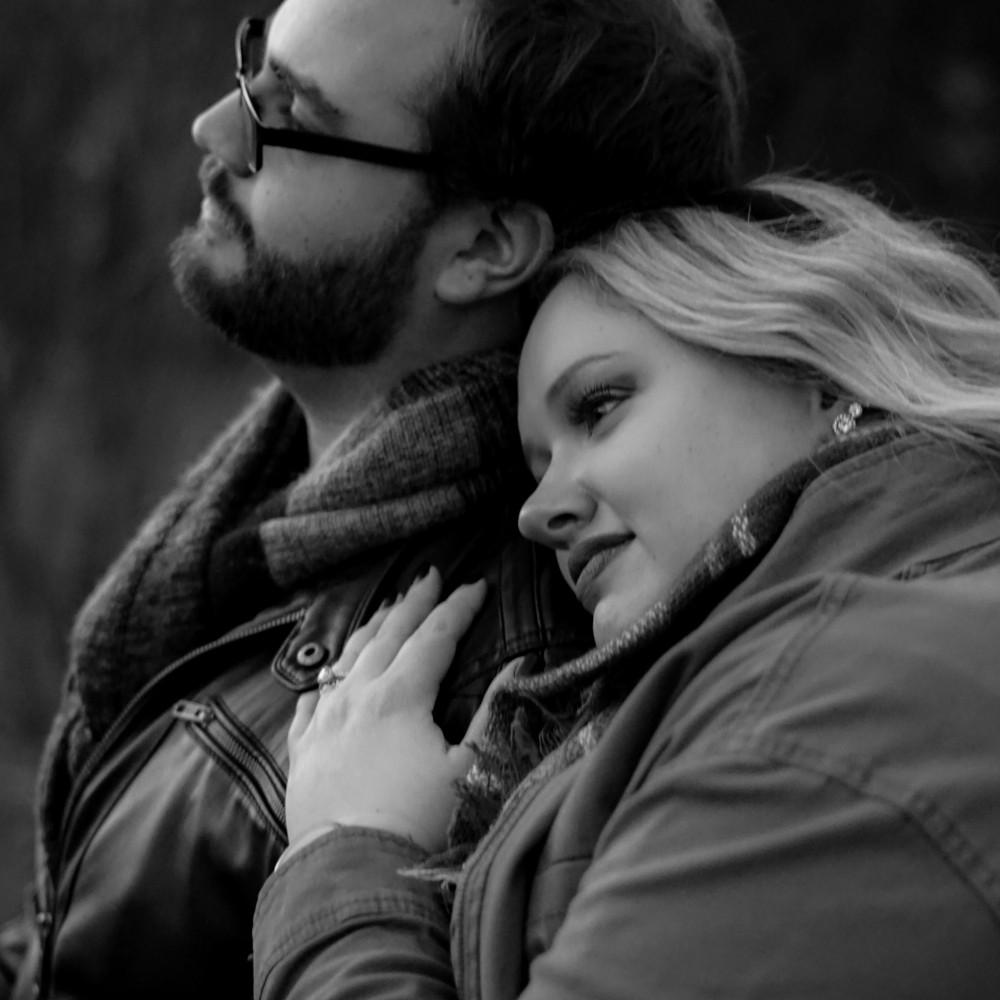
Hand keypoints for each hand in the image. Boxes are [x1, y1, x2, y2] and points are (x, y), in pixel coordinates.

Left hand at [285, 568, 491, 854]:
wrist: (350, 870)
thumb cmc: (417, 821)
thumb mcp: (468, 768)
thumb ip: (491, 713)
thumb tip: (520, 667)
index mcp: (400, 695)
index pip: (435, 636)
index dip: (459, 608)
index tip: (478, 585)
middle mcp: (357, 695)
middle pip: (388, 634)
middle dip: (413, 602)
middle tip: (430, 575)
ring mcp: (323, 719)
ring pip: (346, 658)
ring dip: (371, 629)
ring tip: (387, 609)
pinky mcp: (302, 748)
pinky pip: (310, 700)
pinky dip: (324, 679)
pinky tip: (327, 674)